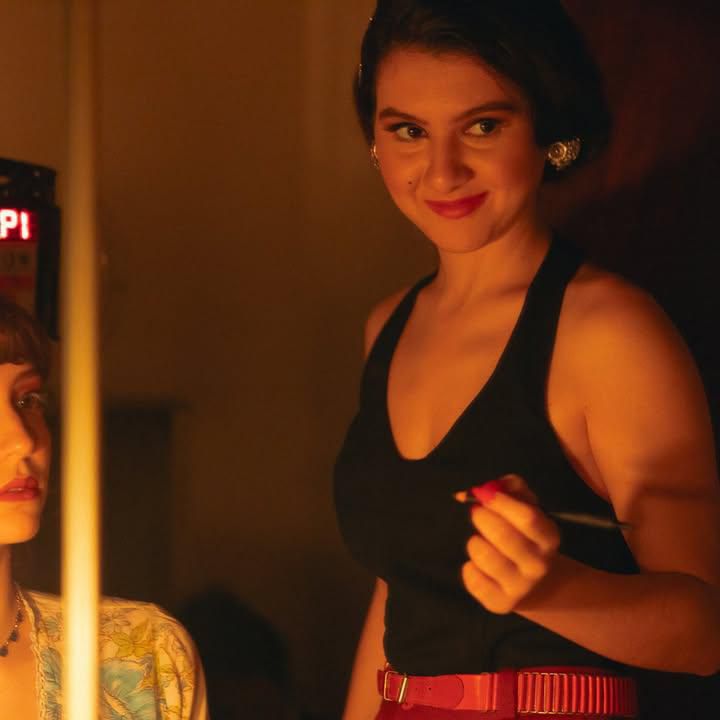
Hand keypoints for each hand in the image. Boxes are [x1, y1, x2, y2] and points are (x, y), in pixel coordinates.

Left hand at [460, 474, 559, 613]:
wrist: (533, 582)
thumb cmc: (523, 533)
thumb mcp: (526, 506)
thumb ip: (512, 488)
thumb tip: (488, 486)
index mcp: (548, 537)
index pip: (527, 517)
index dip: (501, 502)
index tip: (483, 494)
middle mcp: (538, 564)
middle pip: (504, 536)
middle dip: (482, 518)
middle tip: (476, 512)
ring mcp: (520, 587)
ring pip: (486, 558)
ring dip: (475, 543)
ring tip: (478, 541)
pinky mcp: (501, 603)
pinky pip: (474, 581)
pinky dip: (469, 568)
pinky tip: (476, 565)